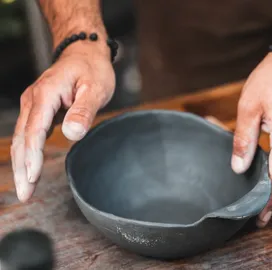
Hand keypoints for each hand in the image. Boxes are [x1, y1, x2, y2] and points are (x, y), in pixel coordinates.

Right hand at [11, 43, 114, 201]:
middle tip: (25, 195)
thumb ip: (83, 111)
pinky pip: (28, 135)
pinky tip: (29, 169)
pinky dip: (27, 154)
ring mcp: (33, 105)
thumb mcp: (95, 88)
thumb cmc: (92, 69)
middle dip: (22, 169)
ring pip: (22, 139)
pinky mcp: (38, 109)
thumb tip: (71, 134)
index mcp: (46, 94)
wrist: (84, 54)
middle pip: (23, 139)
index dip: (33, 156)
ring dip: (22, 164)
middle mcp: (33, 100)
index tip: (32, 178)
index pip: (35, 130)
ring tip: (25, 189)